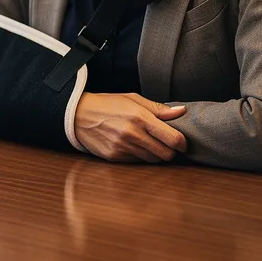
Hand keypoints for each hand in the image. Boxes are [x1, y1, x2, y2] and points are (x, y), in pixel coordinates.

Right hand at [73, 92, 187, 163]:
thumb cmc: (107, 104)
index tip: (182, 143)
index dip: (182, 144)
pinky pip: (136, 162)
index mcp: (140, 117)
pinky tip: (133, 146)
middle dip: (170, 151)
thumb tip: (181, 112)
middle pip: (166, 154)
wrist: (78, 115)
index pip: (173, 138)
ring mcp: (123, 147)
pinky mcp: (114, 157)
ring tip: (149, 144)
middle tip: (166, 145)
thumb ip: (158, 108)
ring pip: (152, 160)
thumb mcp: (132, 99)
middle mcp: (133, 134)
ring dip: (155, 154)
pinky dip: (140, 156)